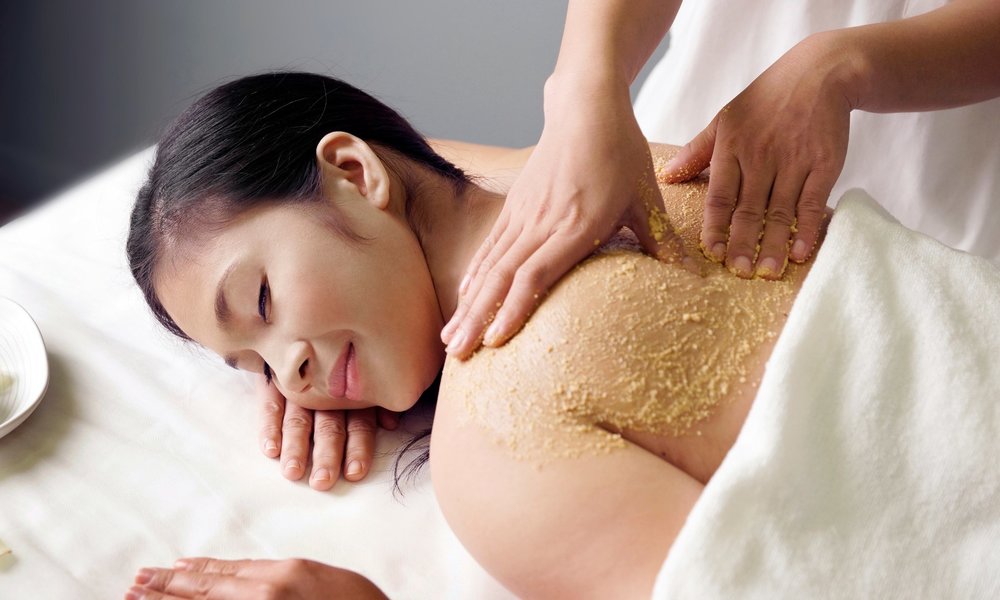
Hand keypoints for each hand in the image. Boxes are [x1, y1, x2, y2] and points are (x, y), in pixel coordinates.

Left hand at [129, 557, 388, 599]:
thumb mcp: (316, 575)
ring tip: (138, 598)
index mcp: (280, 575)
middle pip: (206, 592)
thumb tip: (244, 576)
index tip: (165, 569)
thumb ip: (279, 575)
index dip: (192, 571)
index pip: (224, 572)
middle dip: (167, 589)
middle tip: (134, 584)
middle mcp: (264, 597)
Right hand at [255, 374, 399, 489]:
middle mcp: (327, 392)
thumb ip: (379, 403)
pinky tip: (270, 450)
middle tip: (322, 481)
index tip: (354, 473)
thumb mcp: (365, 379)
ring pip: (299, 419)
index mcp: (353, 395)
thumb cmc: (341, 363)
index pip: (360, 424)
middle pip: (329, 426)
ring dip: (296, 446)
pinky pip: (270, 403)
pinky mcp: (273, 380)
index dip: (358, 449)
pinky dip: (269, 426)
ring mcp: (298, 386)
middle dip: (326, 455)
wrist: (303, 331)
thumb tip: (390, 424)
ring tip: (293, 471)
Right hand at [441, 79, 688, 358]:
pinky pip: (489, 248)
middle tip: (459, 355)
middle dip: (477, 319)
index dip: (514, 309)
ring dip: (468, 304)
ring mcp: (523, 214)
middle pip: (502, 278)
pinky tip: (463, 299)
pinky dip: (474, 276)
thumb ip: (661, 243)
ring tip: (452, 339)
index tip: (496, 341)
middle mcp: (542, 222)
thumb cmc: (620, 152)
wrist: (585, 107)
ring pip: (489, 266)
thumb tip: (694, 281)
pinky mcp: (515, 205)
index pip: (536, 274)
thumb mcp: (646, 197)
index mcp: (576, 224)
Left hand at [662, 33, 854, 278]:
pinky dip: (807, 228)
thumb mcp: (725, 118)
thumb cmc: (766, 100)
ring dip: (773, 244)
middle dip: (742, 243)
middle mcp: (761, 156)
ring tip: (767, 272)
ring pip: (780, 211)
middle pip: (749, 208)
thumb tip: (666, 175)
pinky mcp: (824, 163)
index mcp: (732, 147)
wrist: (821, 72)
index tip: (710, 252)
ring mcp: (794, 161)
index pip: (720, 195)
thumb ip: (697, 151)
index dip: (714, 226)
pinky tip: (800, 251)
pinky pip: (812, 202)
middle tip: (738, 272)